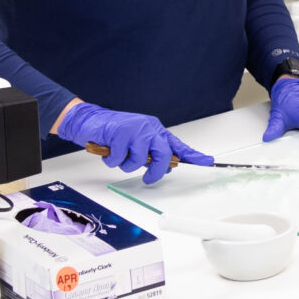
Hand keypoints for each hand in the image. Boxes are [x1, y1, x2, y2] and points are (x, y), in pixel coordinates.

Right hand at [58, 101, 212, 184]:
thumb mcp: (137, 143)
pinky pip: (118, 160)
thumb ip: (151, 154)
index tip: (207, 161)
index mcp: (155, 130)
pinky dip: (111, 160)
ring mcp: (134, 130)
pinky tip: (108, 149)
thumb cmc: (114, 133)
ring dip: (125, 164)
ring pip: (138, 161)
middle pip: (163, 155)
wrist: (91, 120)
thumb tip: (166, 169)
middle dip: (155, 171)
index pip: (177, 145)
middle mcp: (148, 128)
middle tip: (148, 178)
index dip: (193, 155)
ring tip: (118, 154)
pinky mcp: (119, 134)